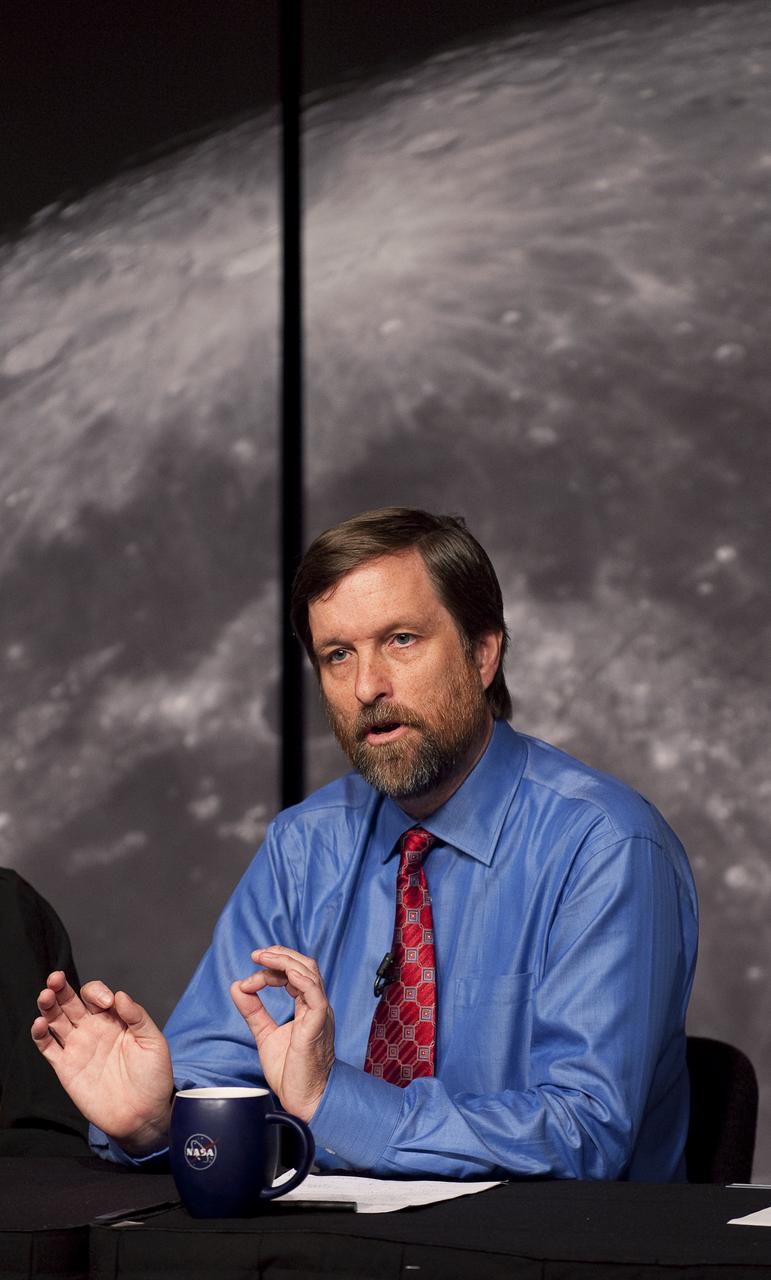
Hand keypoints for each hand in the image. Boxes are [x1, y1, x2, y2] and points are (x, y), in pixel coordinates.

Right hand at [31, 971, 173, 1152]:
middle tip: (55, 979)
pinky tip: (40, 1024)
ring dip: (48, 1005)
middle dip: (62, 988)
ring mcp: (78, 1047)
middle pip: (71, 1002)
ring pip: (56, 1020)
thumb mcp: (153, 1042)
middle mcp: (93, 1029)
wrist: (144, 1115)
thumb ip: (137, 1017)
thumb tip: (120, 995)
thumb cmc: (153, 1077)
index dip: (97, 993)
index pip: (97, 995)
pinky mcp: (66, 1068)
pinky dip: (40, 1035)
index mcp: (114, 1019)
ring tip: (45, 995)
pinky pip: (48, 1048)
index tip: (107, 1003)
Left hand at [230, 946, 334, 1122]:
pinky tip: (283, 973)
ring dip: (284, 961)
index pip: (293, 975)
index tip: (249, 976)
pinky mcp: (317, 1025)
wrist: (304, 1100)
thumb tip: (237, 986)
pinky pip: (314, 994)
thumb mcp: (265, 1034)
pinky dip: (299, 979)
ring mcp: (319, 1013)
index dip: (272, 968)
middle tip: (256, 954)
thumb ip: (253, 1011)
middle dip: (280, 955)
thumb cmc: (291, 1072)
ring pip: (309, 973)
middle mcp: (315, 1006)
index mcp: (307, 1007)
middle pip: (304, 966)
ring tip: (263, 957)